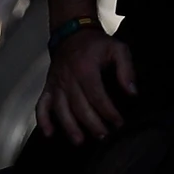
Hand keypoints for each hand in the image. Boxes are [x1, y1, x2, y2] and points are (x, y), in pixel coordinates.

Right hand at [36, 25, 136, 144]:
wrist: (71, 32)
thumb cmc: (95, 44)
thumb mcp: (117, 49)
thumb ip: (126, 69)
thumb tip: (132, 92)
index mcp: (85, 69)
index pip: (97, 97)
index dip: (109, 112)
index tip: (119, 123)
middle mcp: (68, 78)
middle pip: (79, 107)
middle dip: (93, 124)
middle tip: (104, 136)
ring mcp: (56, 84)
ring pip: (60, 109)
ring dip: (69, 127)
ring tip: (80, 140)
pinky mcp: (48, 87)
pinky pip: (41, 105)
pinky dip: (43, 120)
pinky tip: (49, 133)